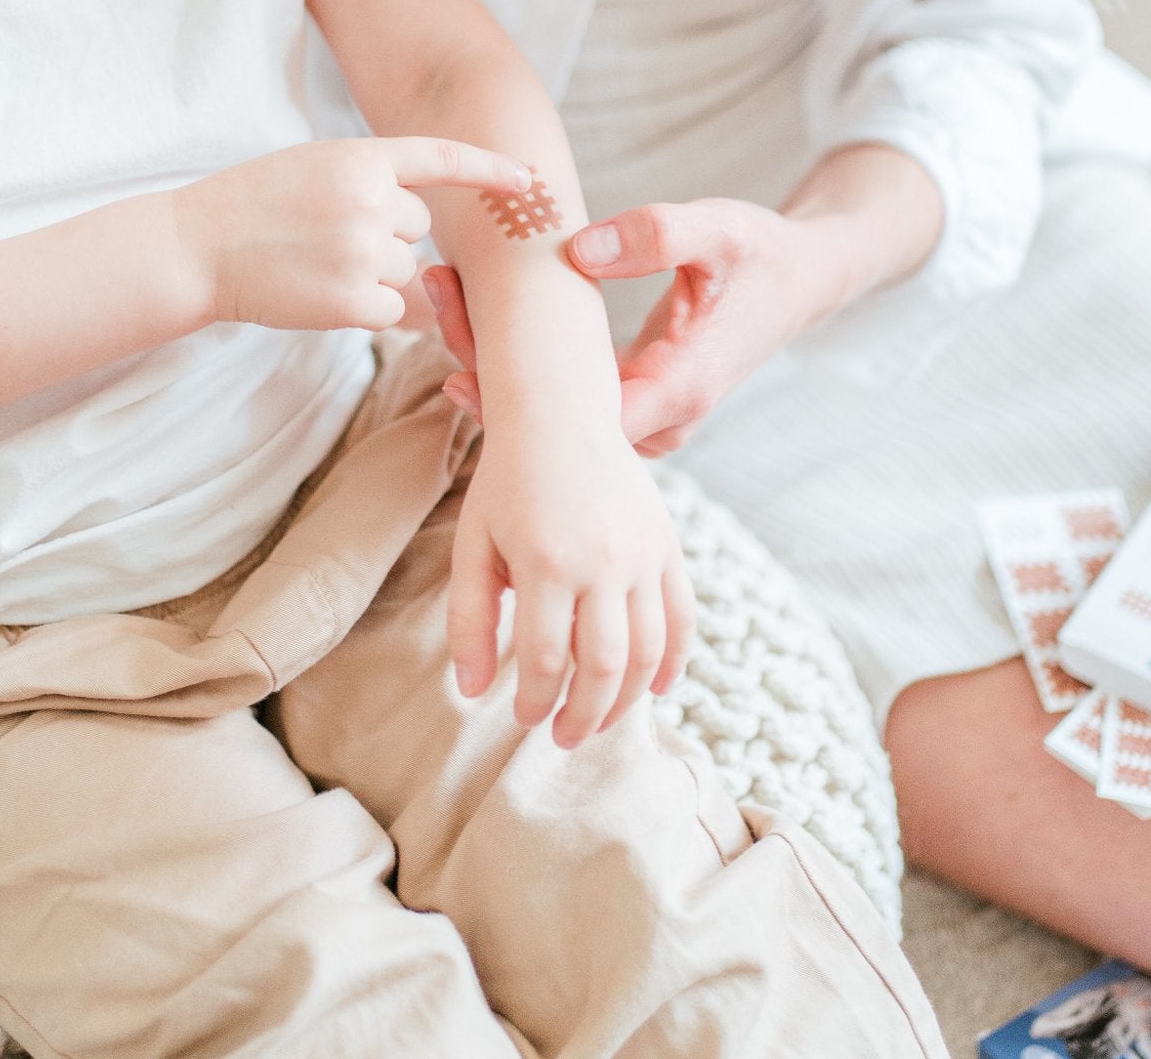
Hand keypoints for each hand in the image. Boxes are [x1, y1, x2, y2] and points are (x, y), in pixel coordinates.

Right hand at [172, 136, 529, 332]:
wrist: (198, 248)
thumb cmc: (255, 206)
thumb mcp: (316, 168)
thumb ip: (372, 184)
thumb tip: (428, 235)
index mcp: (360, 157)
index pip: (441, 158)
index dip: (490, 167)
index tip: (529, 180)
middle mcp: (371, 200)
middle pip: (420, 228)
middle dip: (389, 236)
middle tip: (328, 237)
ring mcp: (364, 251)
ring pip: (408, 271)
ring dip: (376, 275)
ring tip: (317, 264)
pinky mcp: (354, 301)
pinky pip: (393, 312)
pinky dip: (368, 310)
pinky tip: (321, 293)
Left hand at [425, 196, 855, 456]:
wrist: (804, 277)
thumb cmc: (761, 251)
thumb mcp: (718, 228)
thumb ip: (656, 235)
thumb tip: (579, 250)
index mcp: (678, 388)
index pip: (581, 427)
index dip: (515, 406)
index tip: (457, 363)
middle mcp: (662, 416)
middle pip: (557, 425)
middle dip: (487, 370)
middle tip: (437, 294)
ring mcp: (650, 414)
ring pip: (559, 416)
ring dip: (499, 365)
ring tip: (446, 292)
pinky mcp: (639, 399)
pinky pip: (571, 400)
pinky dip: (526, 365)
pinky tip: (479, 316)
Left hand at [448, 411, 694, 747]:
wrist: (560, 413)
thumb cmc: (506, 481)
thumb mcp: (472, 545)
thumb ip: (469, 620)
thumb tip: (473, 691)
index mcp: (546, 561)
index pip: (545, 659)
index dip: (534, 701)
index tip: (522, 718)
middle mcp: (603, 560)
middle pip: (602, 665)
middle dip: (583, 715)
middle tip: (562, 738)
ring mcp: (643, 553)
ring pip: (646, 650)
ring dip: (625, 699)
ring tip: (600, 721)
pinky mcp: (667, 544)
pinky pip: (681, 616)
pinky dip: (673, 660)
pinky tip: (656, 689)